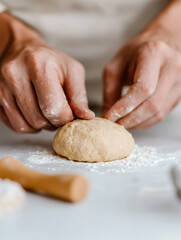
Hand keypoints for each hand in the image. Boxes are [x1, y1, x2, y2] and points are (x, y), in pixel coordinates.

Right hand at [0, 14, 93, 132]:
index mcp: (38, 65)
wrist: (23, 51)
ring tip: (47, 112)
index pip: (54, 108)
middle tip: (59, 112)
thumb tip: (87, 117)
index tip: (70, 113)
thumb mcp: (72, 71)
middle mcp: (14, 74)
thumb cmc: (51, 62)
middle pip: (39, 119)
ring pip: (26, 126)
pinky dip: (29, 126)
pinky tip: (35, 113)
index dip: (67, 118)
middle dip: (54, 122)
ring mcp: (1, 87)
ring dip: (41, 126)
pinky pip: (15, 125)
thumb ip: (80, 95)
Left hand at [102, 35, 180, 128]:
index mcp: (154, 54)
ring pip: (158, 113)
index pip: (142, 88)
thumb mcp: (116, 66)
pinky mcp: (180, 93)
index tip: (109, 117)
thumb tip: (107, 116)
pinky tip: (133, 121)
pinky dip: (145, 122)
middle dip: (130, 119)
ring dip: (137, 123)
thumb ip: (110, 91)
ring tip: (122, 124)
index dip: (125, 107)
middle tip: (114, 125)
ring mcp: (180, 81)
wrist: (160, 44)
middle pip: (152, 104)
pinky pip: (163, 114)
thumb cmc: (135, 54)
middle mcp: (172, 67)